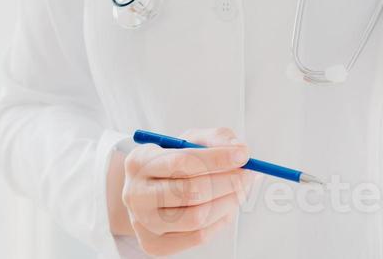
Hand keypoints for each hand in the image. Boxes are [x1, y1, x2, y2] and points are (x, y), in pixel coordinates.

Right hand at [116, 127, 257, 255]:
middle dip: (227, 182)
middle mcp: (135, 193)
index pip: (183, 161)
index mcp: (139, 161)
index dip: (217, 159)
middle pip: (191, 191)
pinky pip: (197, 237)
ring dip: (227, 203)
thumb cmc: (173, 163)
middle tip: (247, 174)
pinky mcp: (153, 244)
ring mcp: (142, 222)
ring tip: (239, 191)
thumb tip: (240, 150)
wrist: (147, 193)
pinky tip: (224, 208)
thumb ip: (216, 139)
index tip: (243, 155)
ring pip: (196, 217)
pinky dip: (218, 222)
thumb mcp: (189, 141)